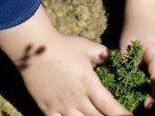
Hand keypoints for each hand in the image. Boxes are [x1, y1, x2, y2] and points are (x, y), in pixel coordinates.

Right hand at [0, 6, 130, 115]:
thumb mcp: (88, 47)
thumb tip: (113, 59)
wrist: (33, 49)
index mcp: (89, 83)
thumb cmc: (63, 46)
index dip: (121, 114)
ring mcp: (61, 106)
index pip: (109, 106)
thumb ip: (103, 54)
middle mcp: (76, 98)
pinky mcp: (47, 108)